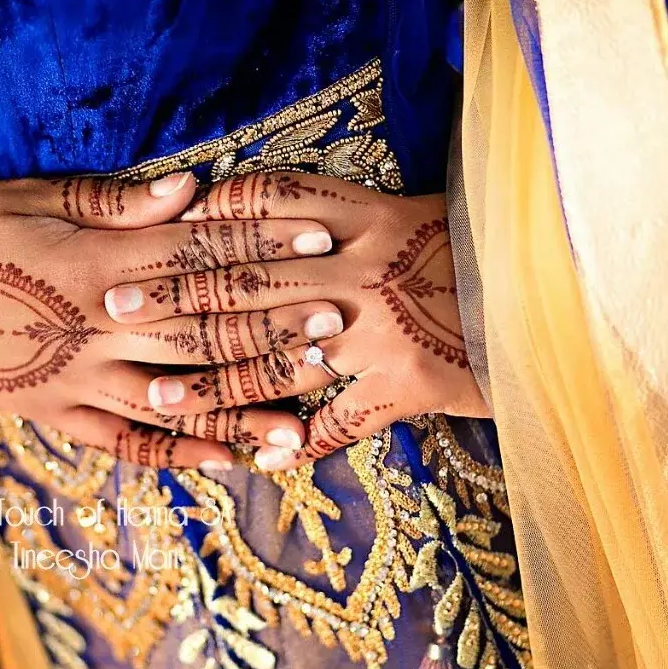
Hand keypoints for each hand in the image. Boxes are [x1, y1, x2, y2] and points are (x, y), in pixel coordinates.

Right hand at [0, 171, 341, 467]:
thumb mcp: (29, 198)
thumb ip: (115, 203)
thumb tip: (194, 187)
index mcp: (90, 269)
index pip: (195, 259)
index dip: (262, 251)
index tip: (318, 248)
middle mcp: (90, 332)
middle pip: (198, 334)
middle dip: (271, 331)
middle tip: (335, 330)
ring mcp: (72, 382)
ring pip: (173, 400)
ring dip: (240, 407)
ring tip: (301, 420)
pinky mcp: (53, 415)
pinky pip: (124, 443)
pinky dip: (176, 452)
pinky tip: (226, 460)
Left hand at [102, 172, 487, 470]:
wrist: (552, 301)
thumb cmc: (471, 253)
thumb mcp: (406, 213)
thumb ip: (331, 211)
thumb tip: (230, 207)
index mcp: (368, 218)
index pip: (267, 211)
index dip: (202, 224)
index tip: (146, 238)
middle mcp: (366, 271)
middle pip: (251, 284)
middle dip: (178, 300)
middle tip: (115, 312)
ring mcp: (386, 331)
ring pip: (280, 358)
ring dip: (215, 382)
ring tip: (158, 397)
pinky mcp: (411, 384)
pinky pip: (345, 422)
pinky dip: (302, 444)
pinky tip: (261, 461)